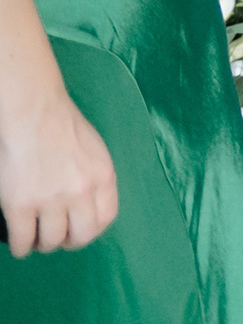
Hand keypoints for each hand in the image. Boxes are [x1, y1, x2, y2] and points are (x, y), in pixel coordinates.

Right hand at [0, 85, 117, 255]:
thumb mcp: (93, 150)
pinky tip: (19, 243)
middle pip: (81, 236)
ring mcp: (50, 200)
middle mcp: (81, 191)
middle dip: (68, 241)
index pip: (106, 218)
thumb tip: (89, 201)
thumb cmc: (60, 124)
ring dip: (42, 244)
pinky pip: (22, 241)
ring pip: (51, 241)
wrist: (31, 111)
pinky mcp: (21, 205)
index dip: (91, 230)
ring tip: (35, 238)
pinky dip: (20, 247)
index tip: (79, 231)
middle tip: (57, 238)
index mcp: (103, 176)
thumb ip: (94, 176)